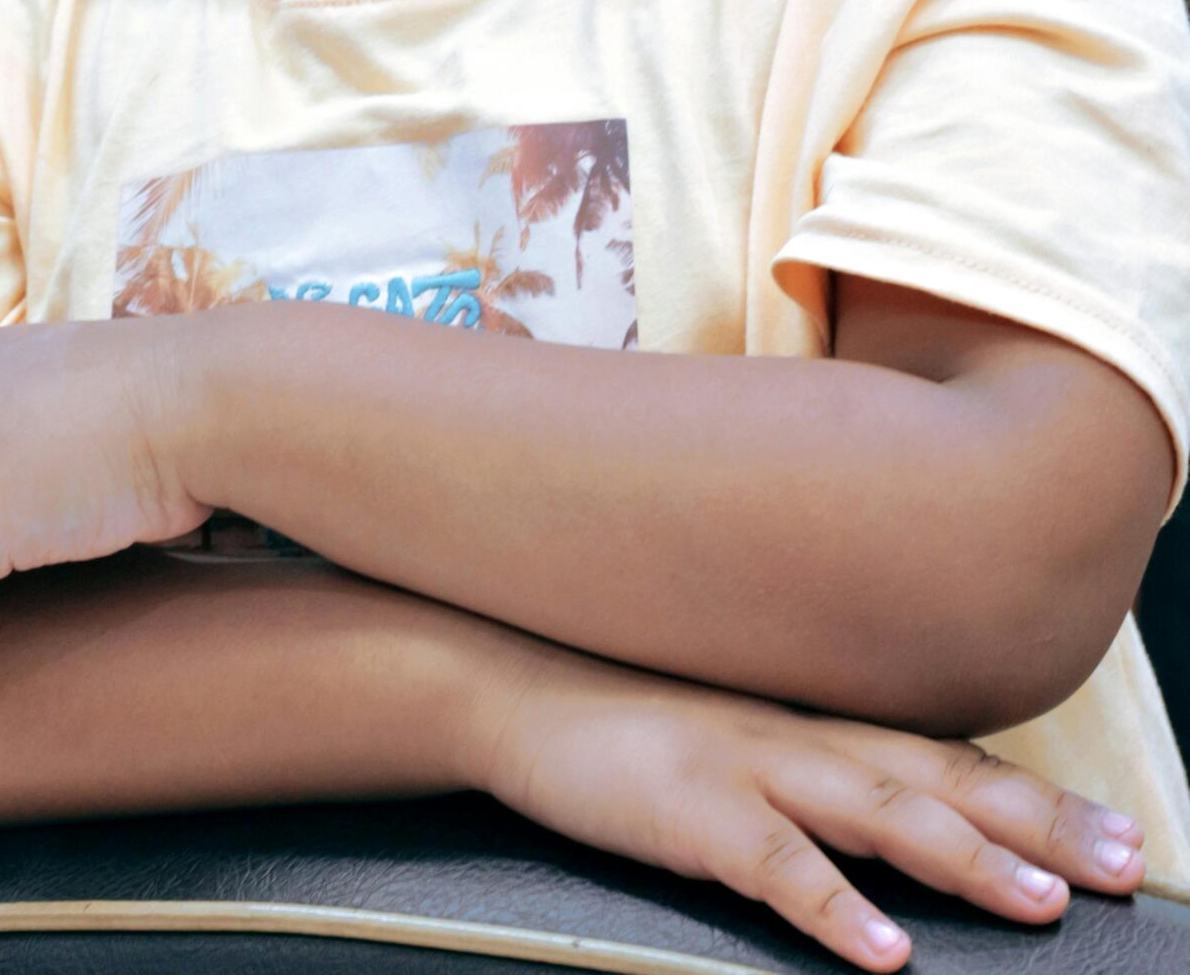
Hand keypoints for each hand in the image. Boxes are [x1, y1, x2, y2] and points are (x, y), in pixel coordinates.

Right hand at [464, 636, 1147, 969]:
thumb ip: (810, 775)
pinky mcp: (689, 809)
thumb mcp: (733, 744)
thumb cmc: (625, 727)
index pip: (948, 759)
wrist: (511, 685)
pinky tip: (884, 949)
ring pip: (874, 810)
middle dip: (1038, 825)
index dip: (1038, 799)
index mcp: (813, 726)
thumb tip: (893, 826)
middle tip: (1123, 867)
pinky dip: (834, 904)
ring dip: (964, 856)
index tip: (1122, 837)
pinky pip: (774, 863)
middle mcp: (798, 737)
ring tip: (1039, 905)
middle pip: (939, 778)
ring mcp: (744, 767)